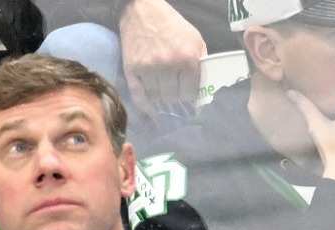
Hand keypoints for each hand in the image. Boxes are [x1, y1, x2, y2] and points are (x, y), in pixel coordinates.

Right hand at [119, 0, 205, 117]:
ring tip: (163, 92)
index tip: (187, 94)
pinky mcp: (132, 69)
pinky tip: (151, 113)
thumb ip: (200, 62)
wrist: (142, 10)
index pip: (190, 92)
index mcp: (188, 57)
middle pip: (172, 97)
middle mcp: (168, 65)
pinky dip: (145, 107)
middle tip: (173, 91)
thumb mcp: (194, 38)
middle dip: (174, 96)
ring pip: (157, 98)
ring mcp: (149, 69)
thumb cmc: (171, 25)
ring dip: (161, 98)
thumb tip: (201, 88)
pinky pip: (139, 96)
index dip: (189, 95)